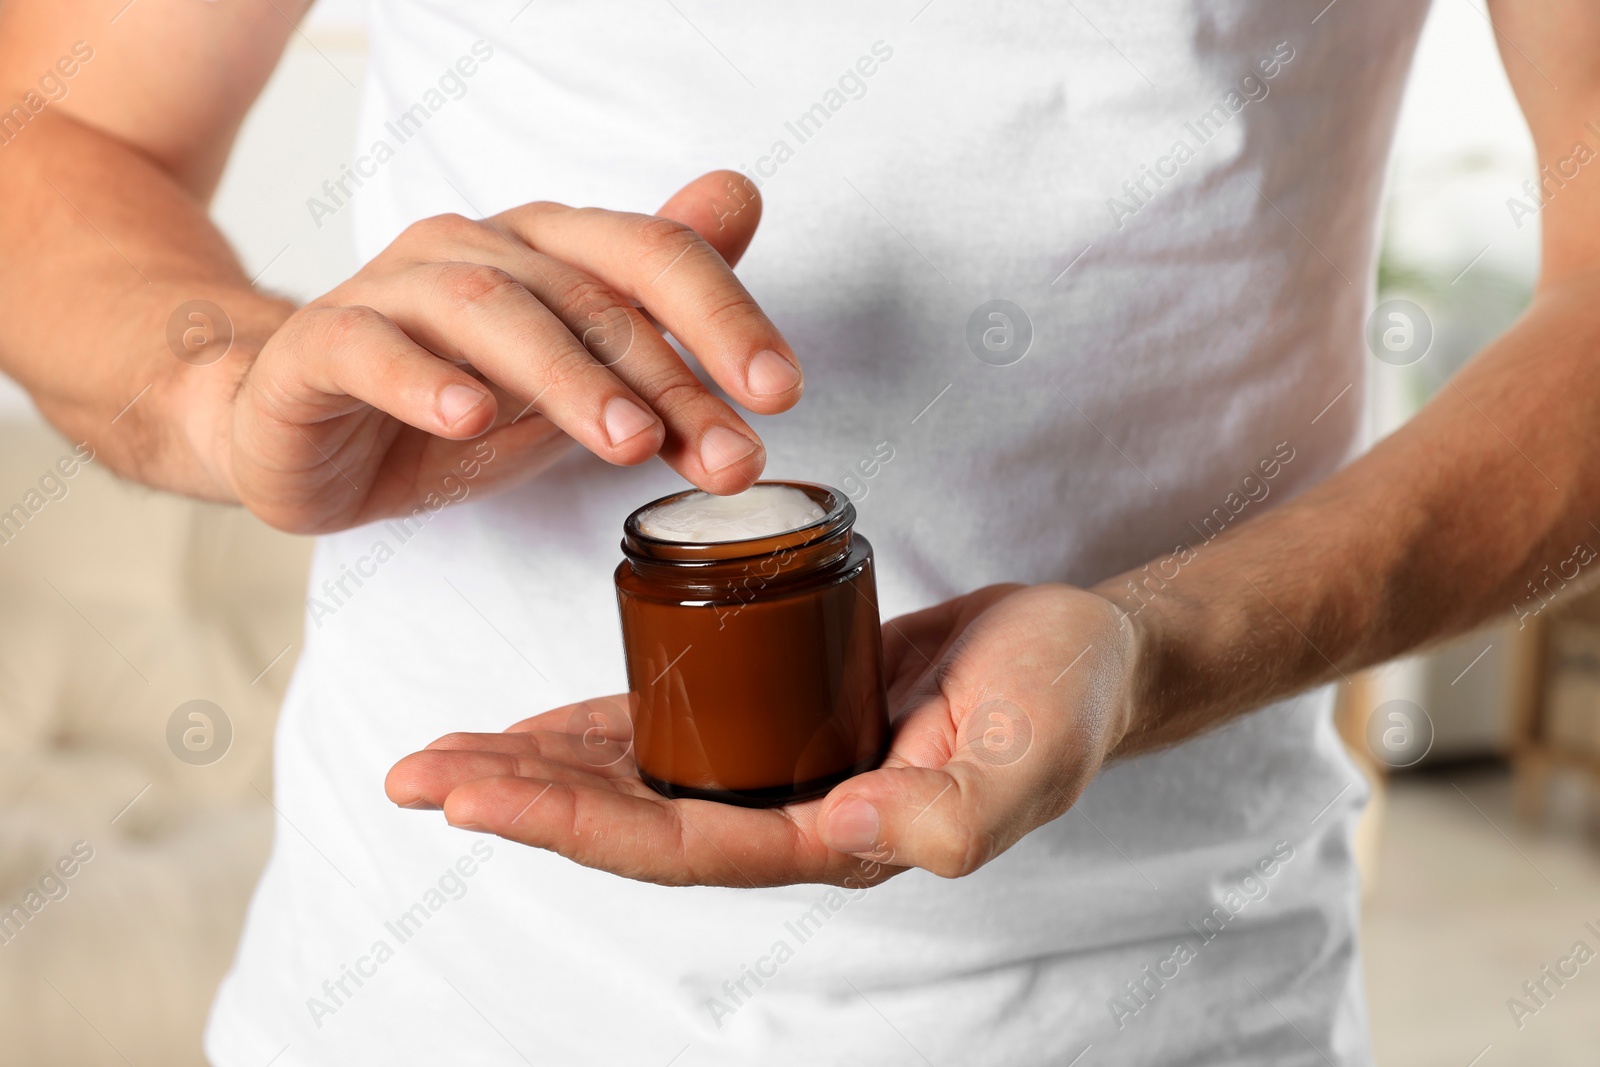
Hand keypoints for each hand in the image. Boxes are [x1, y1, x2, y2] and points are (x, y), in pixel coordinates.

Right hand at [190, 170, 800, 533]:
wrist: (303, 435)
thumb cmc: (449, 401)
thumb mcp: (570, 374)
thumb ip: (653, 309)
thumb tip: (739, 201)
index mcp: (545, 251)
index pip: (649, 258)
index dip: (724, 317)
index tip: (779, 392)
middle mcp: (474, 253)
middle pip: (586, 295)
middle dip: (667, 378)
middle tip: (725, 452)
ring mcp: (391, 293)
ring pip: (490, 315)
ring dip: (569, 377)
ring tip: (627, 441)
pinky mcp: (318, 348)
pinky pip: (367, 348)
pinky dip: (420, 381)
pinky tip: (469, 417)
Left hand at [385, 584, 1141, 886]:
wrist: (1082, 652)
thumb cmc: (1066, 700)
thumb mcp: (1032, 748)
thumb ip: (959, 807)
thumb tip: (857, 825)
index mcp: (836, 836)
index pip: (680, 843)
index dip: (573, 824)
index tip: (474, 794)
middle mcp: (790, 812)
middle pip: (631, 818)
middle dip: (521, 801)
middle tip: (416, 774)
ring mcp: (781, 766)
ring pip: (638, 779)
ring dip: (537, 771)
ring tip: (442, 756)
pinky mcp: (779, 711)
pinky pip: (673, 729)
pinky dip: (597, 728)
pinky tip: (532, 726)